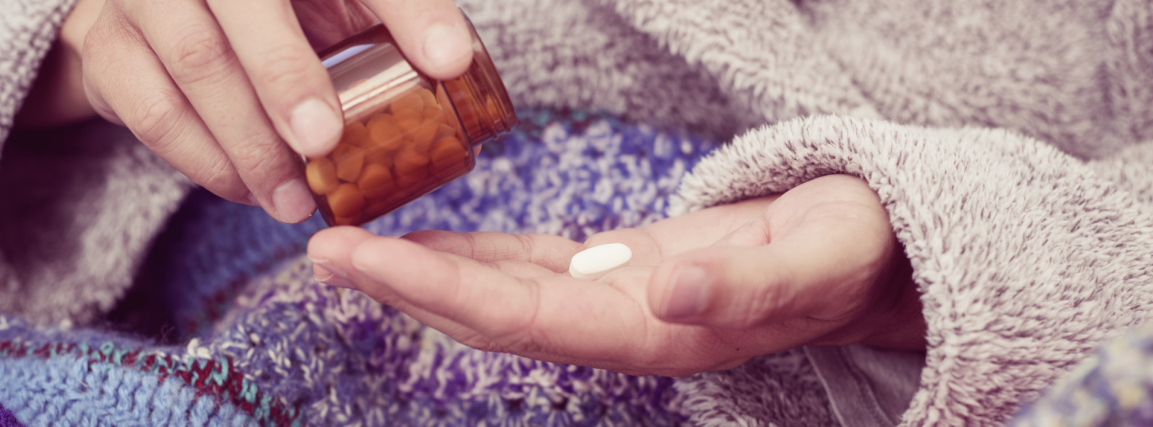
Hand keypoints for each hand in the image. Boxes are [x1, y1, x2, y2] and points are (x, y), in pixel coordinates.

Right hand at [27, 0, 474, 222]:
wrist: (158, 9)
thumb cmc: (267, 8)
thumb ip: (390, 17)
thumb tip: (456, 64)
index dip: (409, 9)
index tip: (451, 61)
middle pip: (245, 0)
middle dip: (288, 75)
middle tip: (327, 141)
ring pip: (195, 62)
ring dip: (249, 142)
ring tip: (293, 200)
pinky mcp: (106, 44)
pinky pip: (151, 109)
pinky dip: (204, 160)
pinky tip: (247, 190)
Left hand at [307, 175, 923, 375]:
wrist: (876, 254)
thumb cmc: (852, 250)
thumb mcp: (813, 258)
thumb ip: (740, 287)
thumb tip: (664, 295)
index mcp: (651, 332)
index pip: (516, 316)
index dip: (430, 289)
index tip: (355, 258)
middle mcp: (619, 326)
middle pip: (487, 313)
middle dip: (402, 284)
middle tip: (322, 246)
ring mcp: (615, 302)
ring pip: (498, 293)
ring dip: (425, 272)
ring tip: (353, 246)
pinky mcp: (621, 270)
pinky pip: (530, 268)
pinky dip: (474, 255)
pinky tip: (434, 241)